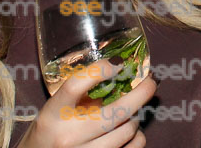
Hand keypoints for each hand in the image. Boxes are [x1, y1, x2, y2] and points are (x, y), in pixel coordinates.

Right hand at [18, 59, 155, 147]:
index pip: (75, 85)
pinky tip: (131, 132)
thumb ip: (80, 95)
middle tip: (150, 81)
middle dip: (141, 93)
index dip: (99, 70)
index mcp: (53, 115)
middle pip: (115, 112)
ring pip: (127, 132)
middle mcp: (67, 136)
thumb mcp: (55, 111)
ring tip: (133, 112)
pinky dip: (137, 138)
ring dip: (136, 117)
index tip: (118, 63)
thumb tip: (119, 72)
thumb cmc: (50, 133)